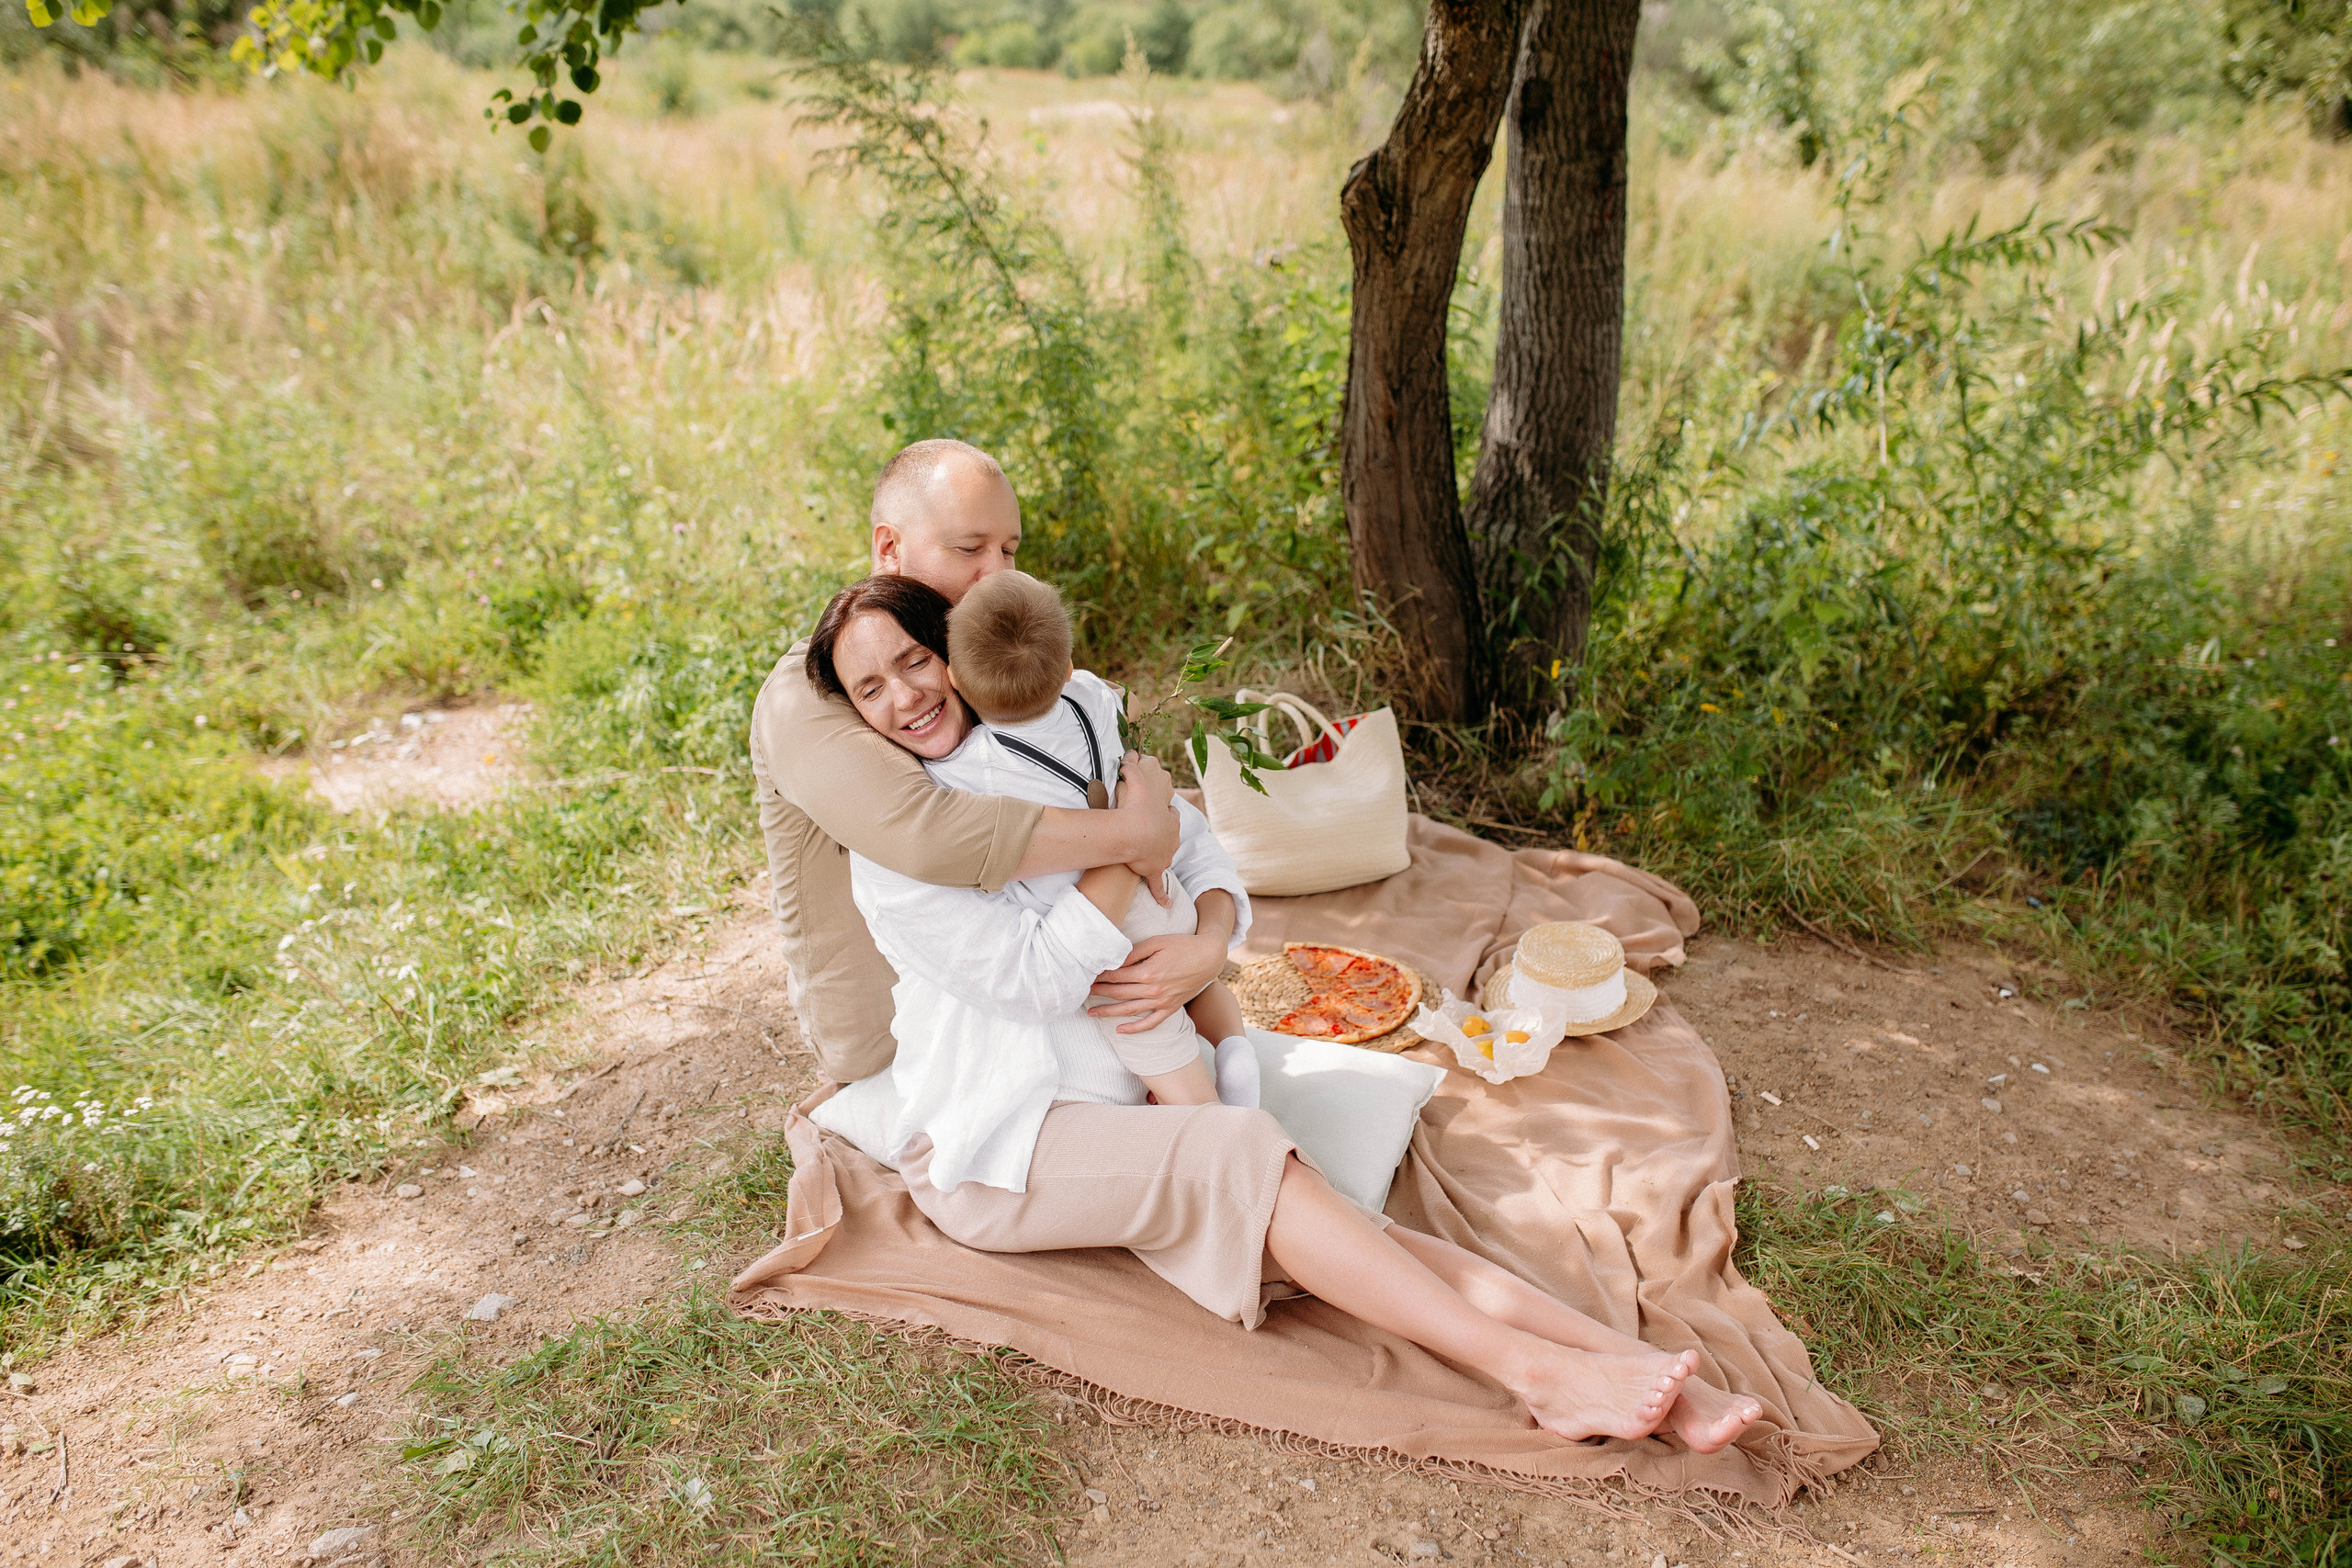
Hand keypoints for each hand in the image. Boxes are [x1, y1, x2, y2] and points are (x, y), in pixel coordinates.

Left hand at [1088, 931, 1229, 1033]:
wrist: (1209, 957)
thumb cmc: (1182, 945)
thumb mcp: (1156, 942)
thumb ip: (1133, 952)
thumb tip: (1113, 960)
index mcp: (1148, 972)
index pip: (1116, 976)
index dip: (1099, 976)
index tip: (1087, 975)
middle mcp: (1153, 990)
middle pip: (1118, 993)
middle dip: (1098, 993)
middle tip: (1082, 992)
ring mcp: (1162, 1002)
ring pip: (1129, 1010)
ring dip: (1108, 1012)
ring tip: (1091, 1013)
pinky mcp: (1170, 1008)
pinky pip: (1150, 1023)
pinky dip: (1134, 1029)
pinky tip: (1119, 1031)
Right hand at [1116, 750, 1176, 902]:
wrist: (1137, 832)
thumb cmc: (1136, 807)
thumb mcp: (1134, 783)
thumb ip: (1130, 768)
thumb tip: (1127, 754)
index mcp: (1168, 818)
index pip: (1171, 814)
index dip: (1165, 813)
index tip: (1161, 812)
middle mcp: (1170, 837)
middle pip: (1171, 836)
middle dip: (1165, 837)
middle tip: (1154, 835)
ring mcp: (1164, 854)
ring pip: (1166, 856)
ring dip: (1160, 858)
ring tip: (1150, 858)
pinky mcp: (1155, 869)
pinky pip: (1158, 885)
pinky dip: (1162, 895)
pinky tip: (1165, 905)